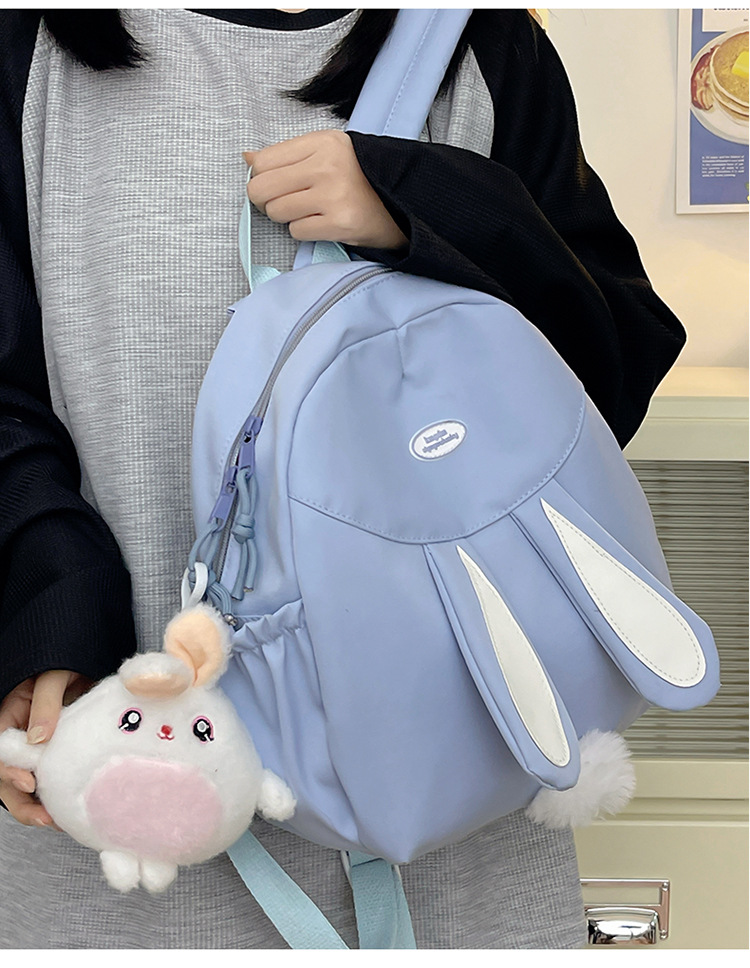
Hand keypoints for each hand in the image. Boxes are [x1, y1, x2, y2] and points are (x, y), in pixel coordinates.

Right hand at [0, 670, 90, 827]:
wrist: (81, 664)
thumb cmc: (62, 664)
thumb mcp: (52, 676)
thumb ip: (45, 704)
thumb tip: (39, 738)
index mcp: (8, 717)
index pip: (0, 751)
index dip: (9, 771)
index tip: (29, 783)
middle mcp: (17, 737)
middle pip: (7, 777)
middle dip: (22, 802)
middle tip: (45, 818)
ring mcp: (34, 748)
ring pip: (24, 786)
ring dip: (36, 807)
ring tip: (56, 822)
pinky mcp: (53, 755)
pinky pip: (47, 780)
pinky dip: (53, 797)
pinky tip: (66, 811)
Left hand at [244, 130, 408, 249]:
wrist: (401, 203)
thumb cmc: (358, 177)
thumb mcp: (326, 152)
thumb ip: (287, 154)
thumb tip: (247, 157)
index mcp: (321, 142)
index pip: (263, 162)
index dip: (260, 178)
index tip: (275, 184)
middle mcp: (327, 166)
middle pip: (262, 189)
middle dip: (266, 201)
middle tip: (283, 202)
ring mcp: (334, 196)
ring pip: (277, 212)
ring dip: (286, 217)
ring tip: (307, 211)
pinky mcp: (340, 223)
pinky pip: (297, 231)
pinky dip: (304, 231)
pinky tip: (322, 222)